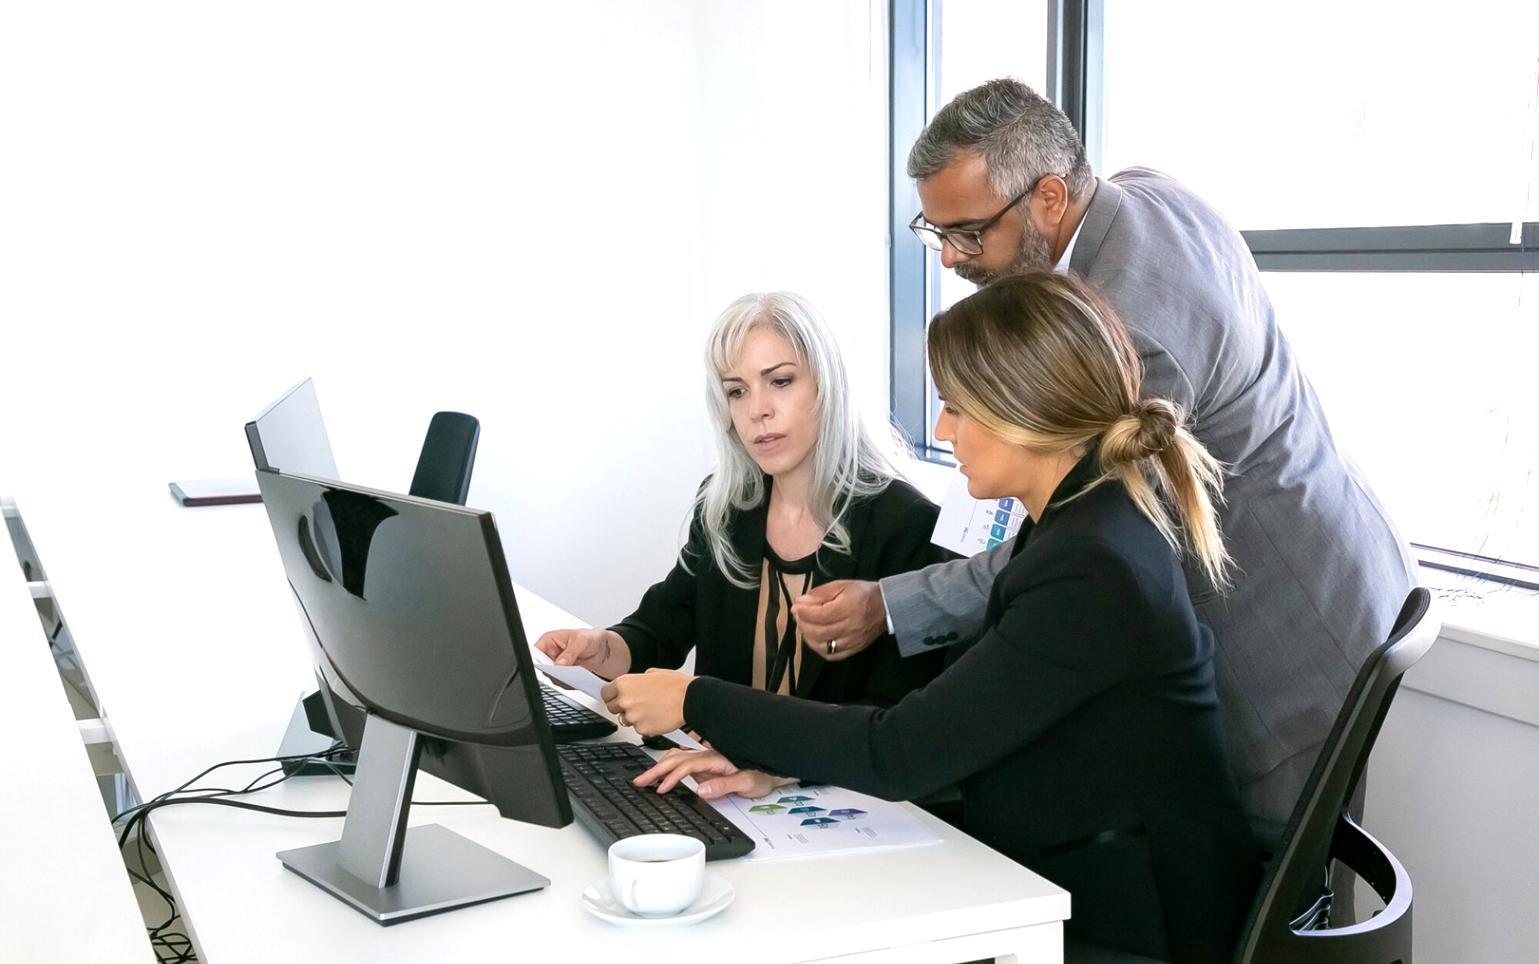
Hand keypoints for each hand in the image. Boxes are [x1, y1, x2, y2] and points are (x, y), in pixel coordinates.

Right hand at [533, 628, 629, 679]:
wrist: (610, 650)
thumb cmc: (595, 638)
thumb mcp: (582, 641)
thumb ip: (570, 652)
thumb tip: (559, 664)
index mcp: (550, 641)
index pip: (535, 653)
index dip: (538, 660)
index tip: (547, 666)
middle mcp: (552, 655)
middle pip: (543, 668)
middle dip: (552, 671)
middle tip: (563, 673)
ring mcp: (559, 667)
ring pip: (553, 678)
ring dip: (563, 678)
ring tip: (574, 675)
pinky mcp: (567, 677)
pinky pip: (564, 684)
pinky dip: (571, 683)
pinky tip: (579, 678)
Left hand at [601, 669, 691, 735]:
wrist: (690, 699)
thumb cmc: (676, 686)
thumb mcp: (652, 673)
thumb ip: (637, 680)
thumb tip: (633, 685)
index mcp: (624, 684)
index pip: (605, 693)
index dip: (612, 695)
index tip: (615, 697)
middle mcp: (625, 700)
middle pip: (612, 708)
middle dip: (622, 707)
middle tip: (638, 703)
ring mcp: (633, 717)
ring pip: (626, 720)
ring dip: (635, 717)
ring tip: (652, 709)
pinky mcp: (642, 730)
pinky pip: (639, 729)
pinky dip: (646, 725)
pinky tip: (657, 716)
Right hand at [635, 748, 795, 798]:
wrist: (773, 769)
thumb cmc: (762, 775)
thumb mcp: (747, 782)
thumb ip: (724, 785)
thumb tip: (701, 789)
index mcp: (716, 759)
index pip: (687, 766)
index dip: (672, 776)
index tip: (660, 788)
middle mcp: (708, 756)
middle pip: (676, 759)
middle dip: (656, 770)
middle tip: (639, 781)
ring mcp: (705, 760)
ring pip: (676, 758)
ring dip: (659, 767)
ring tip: (644, 778)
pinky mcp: (705, 765)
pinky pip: (682, 763)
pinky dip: (668, 767)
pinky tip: (661, 774)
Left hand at [790, 579, 885, 661]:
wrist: (886, 607)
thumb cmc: (862, 593)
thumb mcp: (841, 585)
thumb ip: (820, 594)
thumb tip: (801, 602)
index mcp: (849, 607)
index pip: (820, 615)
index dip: (804, 612)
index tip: (795, 606)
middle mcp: (851, 626)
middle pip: (819, 632)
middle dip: (803, 624)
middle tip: (798, 615)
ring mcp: (853, 641)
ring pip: (823, 646)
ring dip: (808, 637)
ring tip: (805, 626)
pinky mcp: (854, 650)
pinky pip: (832, 655)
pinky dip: (819, 649)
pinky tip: (815, 639)